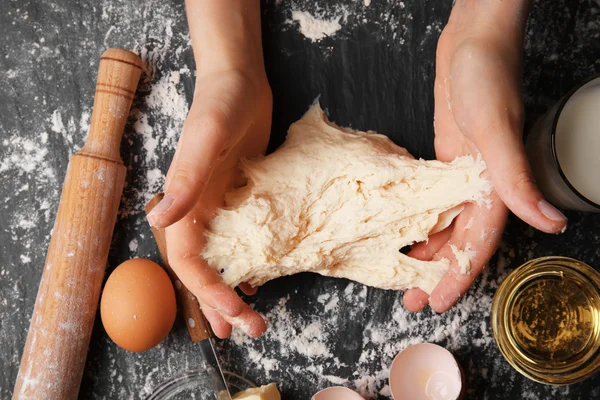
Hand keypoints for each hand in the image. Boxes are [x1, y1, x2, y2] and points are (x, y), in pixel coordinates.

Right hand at [147, 0, 270, 337]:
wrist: (241, 80)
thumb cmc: (221, 104)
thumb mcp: (207, 139)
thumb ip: (186, 179)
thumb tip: (158, 223)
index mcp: (185, 204)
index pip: (186, 260)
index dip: (205, 290)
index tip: (231, 311)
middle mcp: (198, 211)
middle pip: (204, 268)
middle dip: (221, 303)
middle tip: (249, 330)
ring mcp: (220, 207)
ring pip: (222, 260)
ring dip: (232, 291)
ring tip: (249, 321)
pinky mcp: (242, 198)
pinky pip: (240, 241)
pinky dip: (248, 264)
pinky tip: (259, 281)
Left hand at [403, 0, 566, 312]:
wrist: (472, 40)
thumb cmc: (486, 76)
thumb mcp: (495, 128)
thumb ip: (515, 177)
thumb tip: (551, 223)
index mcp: (496, 184)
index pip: (477, 242)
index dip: (459, 274)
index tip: (438, 301)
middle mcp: (481, 184)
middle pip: (460, 240)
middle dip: (437, 273)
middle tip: (412, 300)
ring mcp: (462, 172)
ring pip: (446, 223)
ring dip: (427, 250)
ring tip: (403, 275)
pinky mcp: (447, 158)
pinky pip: (435, 199)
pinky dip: (423, 219)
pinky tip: (407, 232)